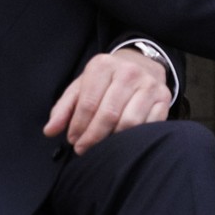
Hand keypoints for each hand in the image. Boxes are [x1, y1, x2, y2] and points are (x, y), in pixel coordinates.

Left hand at [44, 49, 172, 154]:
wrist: (140, 64)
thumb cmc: (105, 81)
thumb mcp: (81, 87)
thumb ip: (63, 108)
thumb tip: (50, 131)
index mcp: (103, 65)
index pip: (87, 104)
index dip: (78, 127)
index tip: (73, 140)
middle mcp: (128, 72)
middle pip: (108, 115)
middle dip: (93, 137)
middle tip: (83, 149)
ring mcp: (149, 84)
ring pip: (129, 122)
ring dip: (113, 141)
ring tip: (102, 147)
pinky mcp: (164, 97)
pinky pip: (149, 124)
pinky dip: (135, 137)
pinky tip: (124, 141)